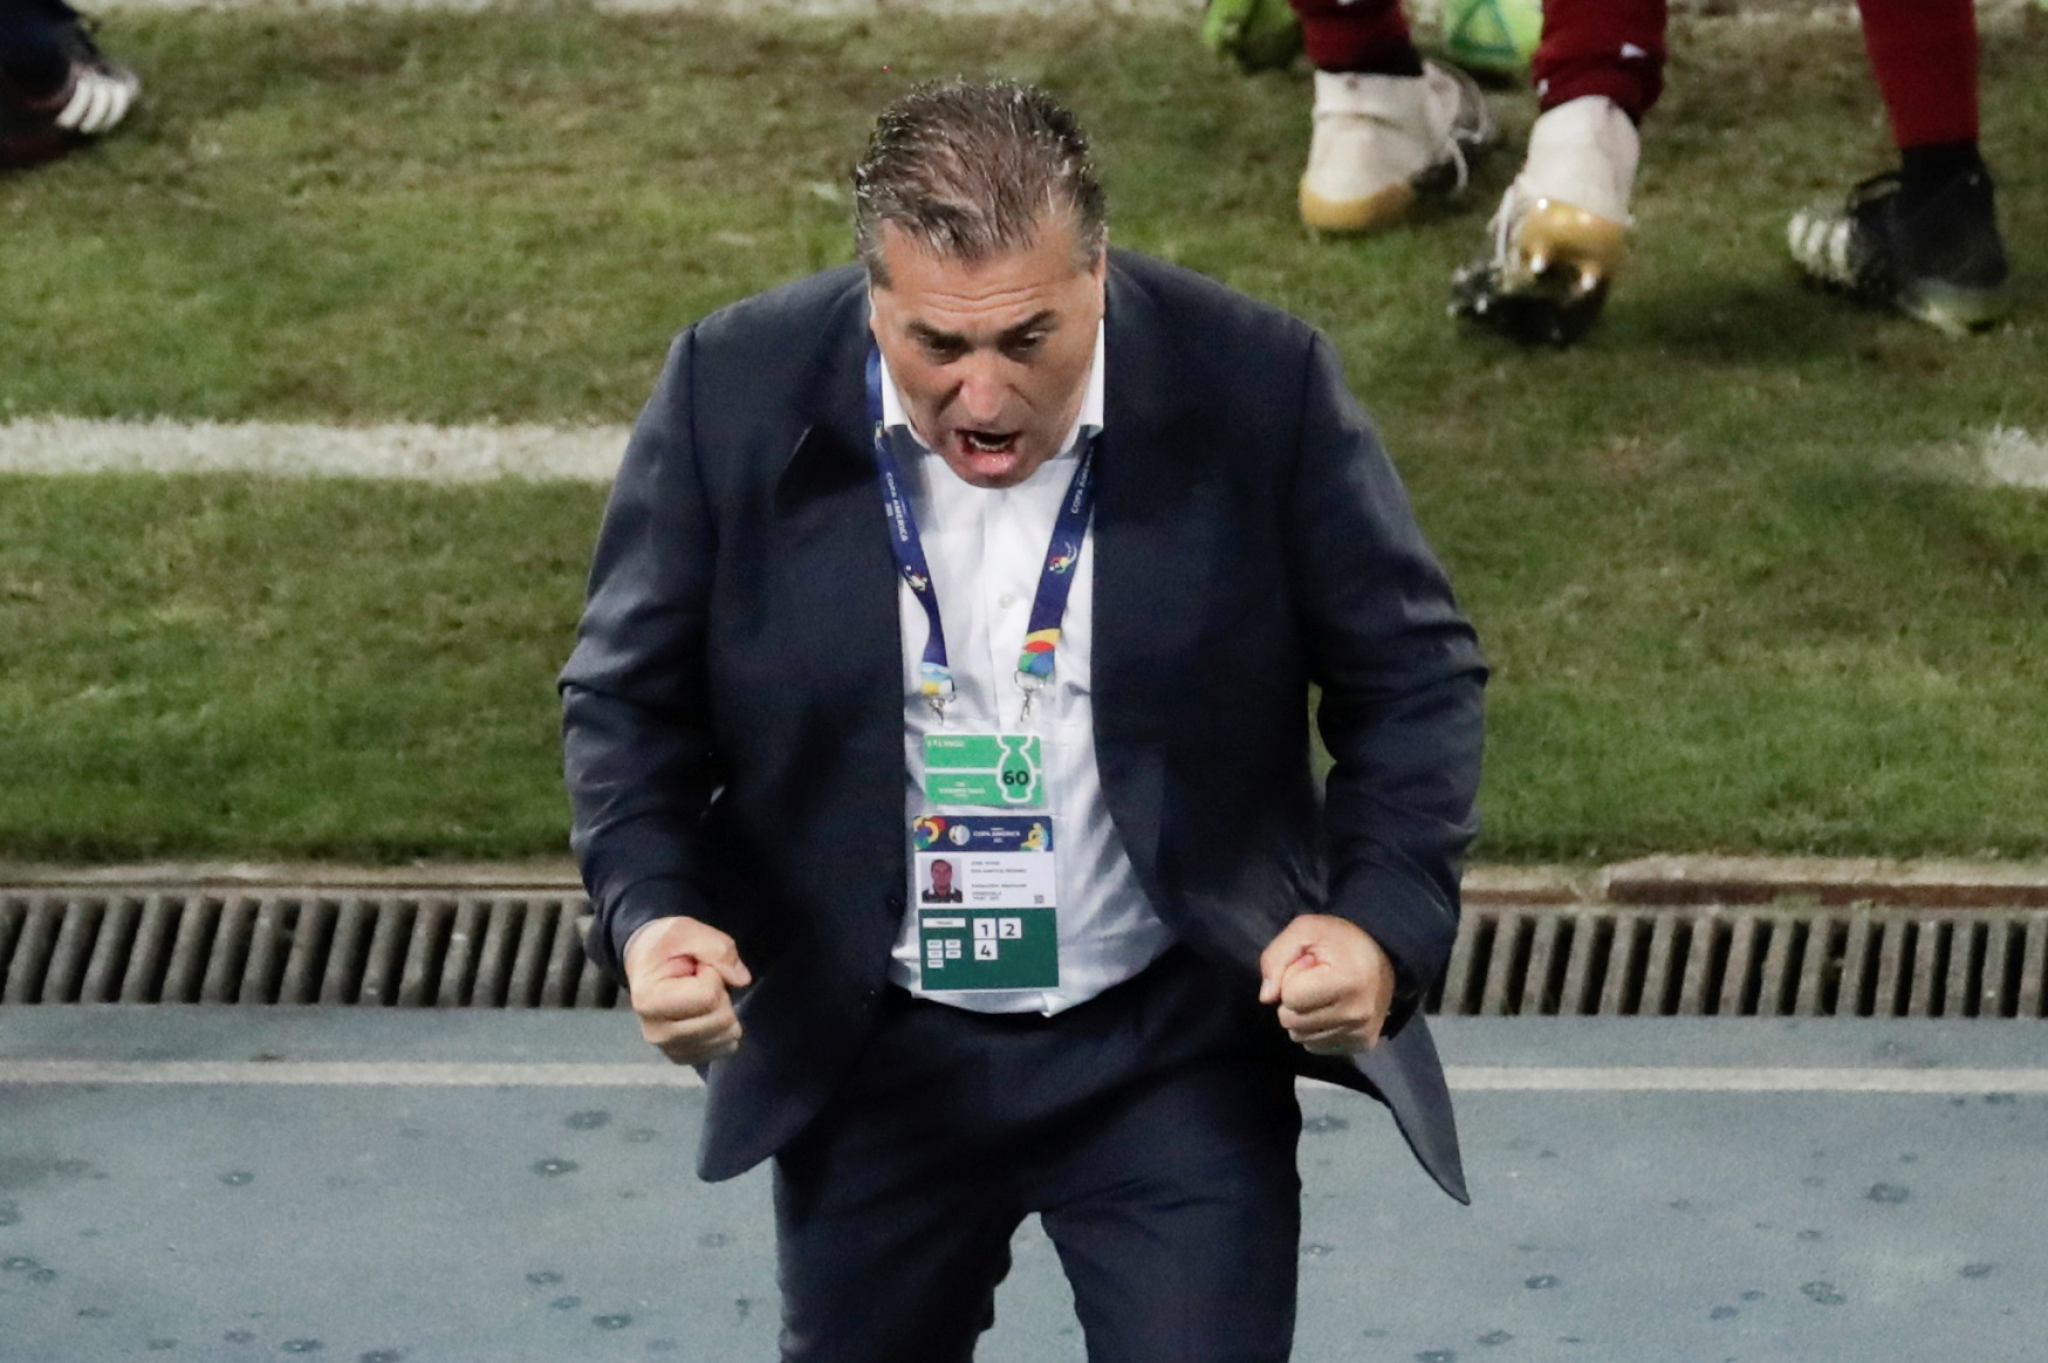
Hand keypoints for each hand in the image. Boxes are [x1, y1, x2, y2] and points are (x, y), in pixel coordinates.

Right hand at [623, 917, 752, 1064]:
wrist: (645, 963)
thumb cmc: (666, 946)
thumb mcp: (688, 931)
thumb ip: (718, 949)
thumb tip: (742, 980)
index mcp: (650, 1000)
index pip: (709, 995)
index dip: (713, 973)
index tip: (696, 966)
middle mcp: (656, 1032)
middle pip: (720, 1020)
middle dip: (721, 994)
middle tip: (700, 981)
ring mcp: (669, 1048)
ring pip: (726, 1037)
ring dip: (723, 1010)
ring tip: (700, 995)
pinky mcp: (682, 1056)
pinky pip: (723, 1049)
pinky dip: (724, 1029)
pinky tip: (705, 1013)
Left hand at [1258, 914, 1394, 1054]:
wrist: (1386, 956)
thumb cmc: (1341, 940)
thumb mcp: (1305, 930)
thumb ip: (1276, 957)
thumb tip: (1267, 998)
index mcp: (1346, 982)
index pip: (1290, 998)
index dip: (1291, 979)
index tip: (1310, 966)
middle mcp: (1356, 1014)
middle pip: (1292, 1022)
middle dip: (1293, 1001)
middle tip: (1315, 981)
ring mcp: (1361, 1033)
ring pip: (1301, 1038)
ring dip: (1302, 1017)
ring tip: (1323, 995)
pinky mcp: (1363, 1044)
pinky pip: (1317, 1047)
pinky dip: (1315, 1030)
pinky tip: (1330, 1010)